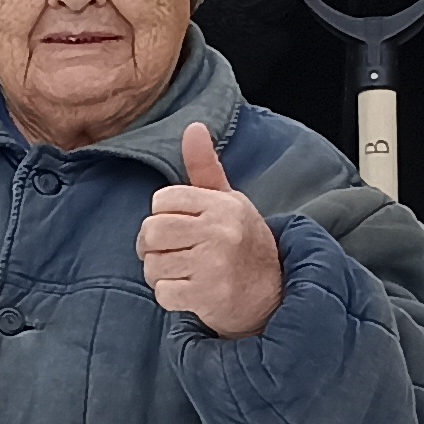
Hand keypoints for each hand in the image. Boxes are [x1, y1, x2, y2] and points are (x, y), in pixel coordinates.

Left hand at [140, 121, 287, 337]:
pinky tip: (187, 292)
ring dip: (160, 273)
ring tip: (181, 272)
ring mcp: (214, 264)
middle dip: (152, 246)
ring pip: (153, 264)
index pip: (162, 200)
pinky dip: (169, 296)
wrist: (272, 292)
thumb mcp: (229, 200)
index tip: (179, 226)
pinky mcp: (208, 295)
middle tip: (169, 252)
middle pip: (151, 231)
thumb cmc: (242, 241)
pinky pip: (163, 292)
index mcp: (222, 205)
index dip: (163, 215)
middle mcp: (220, 231)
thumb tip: (194, 126)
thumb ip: (205, 166)